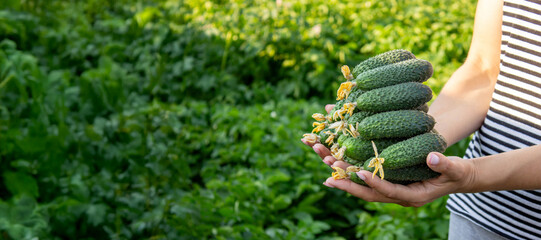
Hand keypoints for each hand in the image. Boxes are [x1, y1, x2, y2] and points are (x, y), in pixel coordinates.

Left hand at [301, 104, 476, 206]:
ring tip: (325, 162)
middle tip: (329, 175)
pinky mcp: (385, 180)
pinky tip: (334, 160)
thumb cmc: (457, 173)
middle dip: (348, 183)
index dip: (375, 183)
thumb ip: (445, 165)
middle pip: (368, 192)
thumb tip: (434, 157)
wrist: (455, 177)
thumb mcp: (456, 168)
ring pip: (361, 185)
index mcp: (412, 196)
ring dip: (343, 174)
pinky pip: (363, 177)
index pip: (389, 192)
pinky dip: (349, 169)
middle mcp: (396, 196)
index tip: (360, 173)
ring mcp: (389, 189)